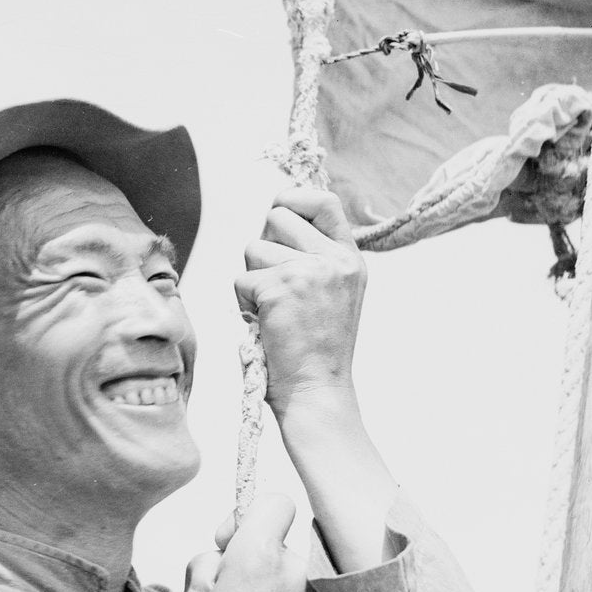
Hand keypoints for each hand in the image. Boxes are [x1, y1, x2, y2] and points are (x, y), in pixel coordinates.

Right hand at [179, 493, 310, 591]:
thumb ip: (211, 557)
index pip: (275, 501)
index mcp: (260, 554)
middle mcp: (298, 566)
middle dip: (257, 555)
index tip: (230, 544)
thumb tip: (228, 546)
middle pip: (280, 538)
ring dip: (274, 582)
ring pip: (292, 568)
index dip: (249, 517)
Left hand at [234, 188, 366, 417]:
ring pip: (254, 247)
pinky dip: (243, 303)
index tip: (280, 220)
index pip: (323, 200)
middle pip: (277, 216)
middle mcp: (334, 259)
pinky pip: (241, 279)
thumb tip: (276, 217)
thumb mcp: (332, 292)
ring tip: (272, 310)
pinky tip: (265, 323)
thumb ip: (314, 255)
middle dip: (264, 245)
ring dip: (252, 278)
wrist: (317, 390)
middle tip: (273, 282)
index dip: (294, 200)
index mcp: (350, 258)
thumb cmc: (316, 348)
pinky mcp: (280, 288)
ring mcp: (309, 271)